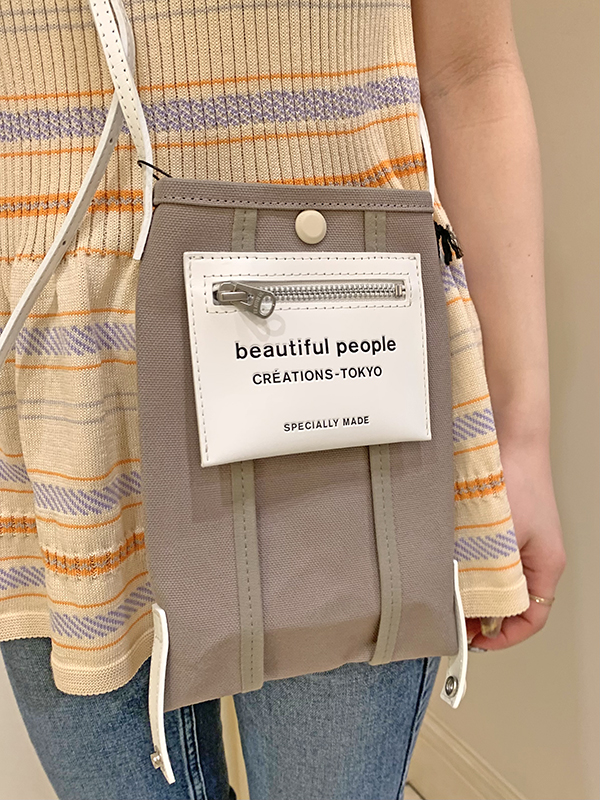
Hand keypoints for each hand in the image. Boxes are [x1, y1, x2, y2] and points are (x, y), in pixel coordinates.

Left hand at [466, 439, 565, 649]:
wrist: (508, 434)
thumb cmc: (514, 478)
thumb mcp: (500, 540)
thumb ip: (487, 576)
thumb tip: (467, 607)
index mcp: (546, 565)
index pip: (531, 617)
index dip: (504, 636)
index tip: (475, 641)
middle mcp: (534, 554)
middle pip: (511, 600)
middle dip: (483, 613)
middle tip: (453, 618)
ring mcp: (517, 537)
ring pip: (496, 577)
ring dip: (473, 586)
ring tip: (446, 591)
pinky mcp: (500, 522)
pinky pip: (485, 553)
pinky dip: (467, 562)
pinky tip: (446, 561)